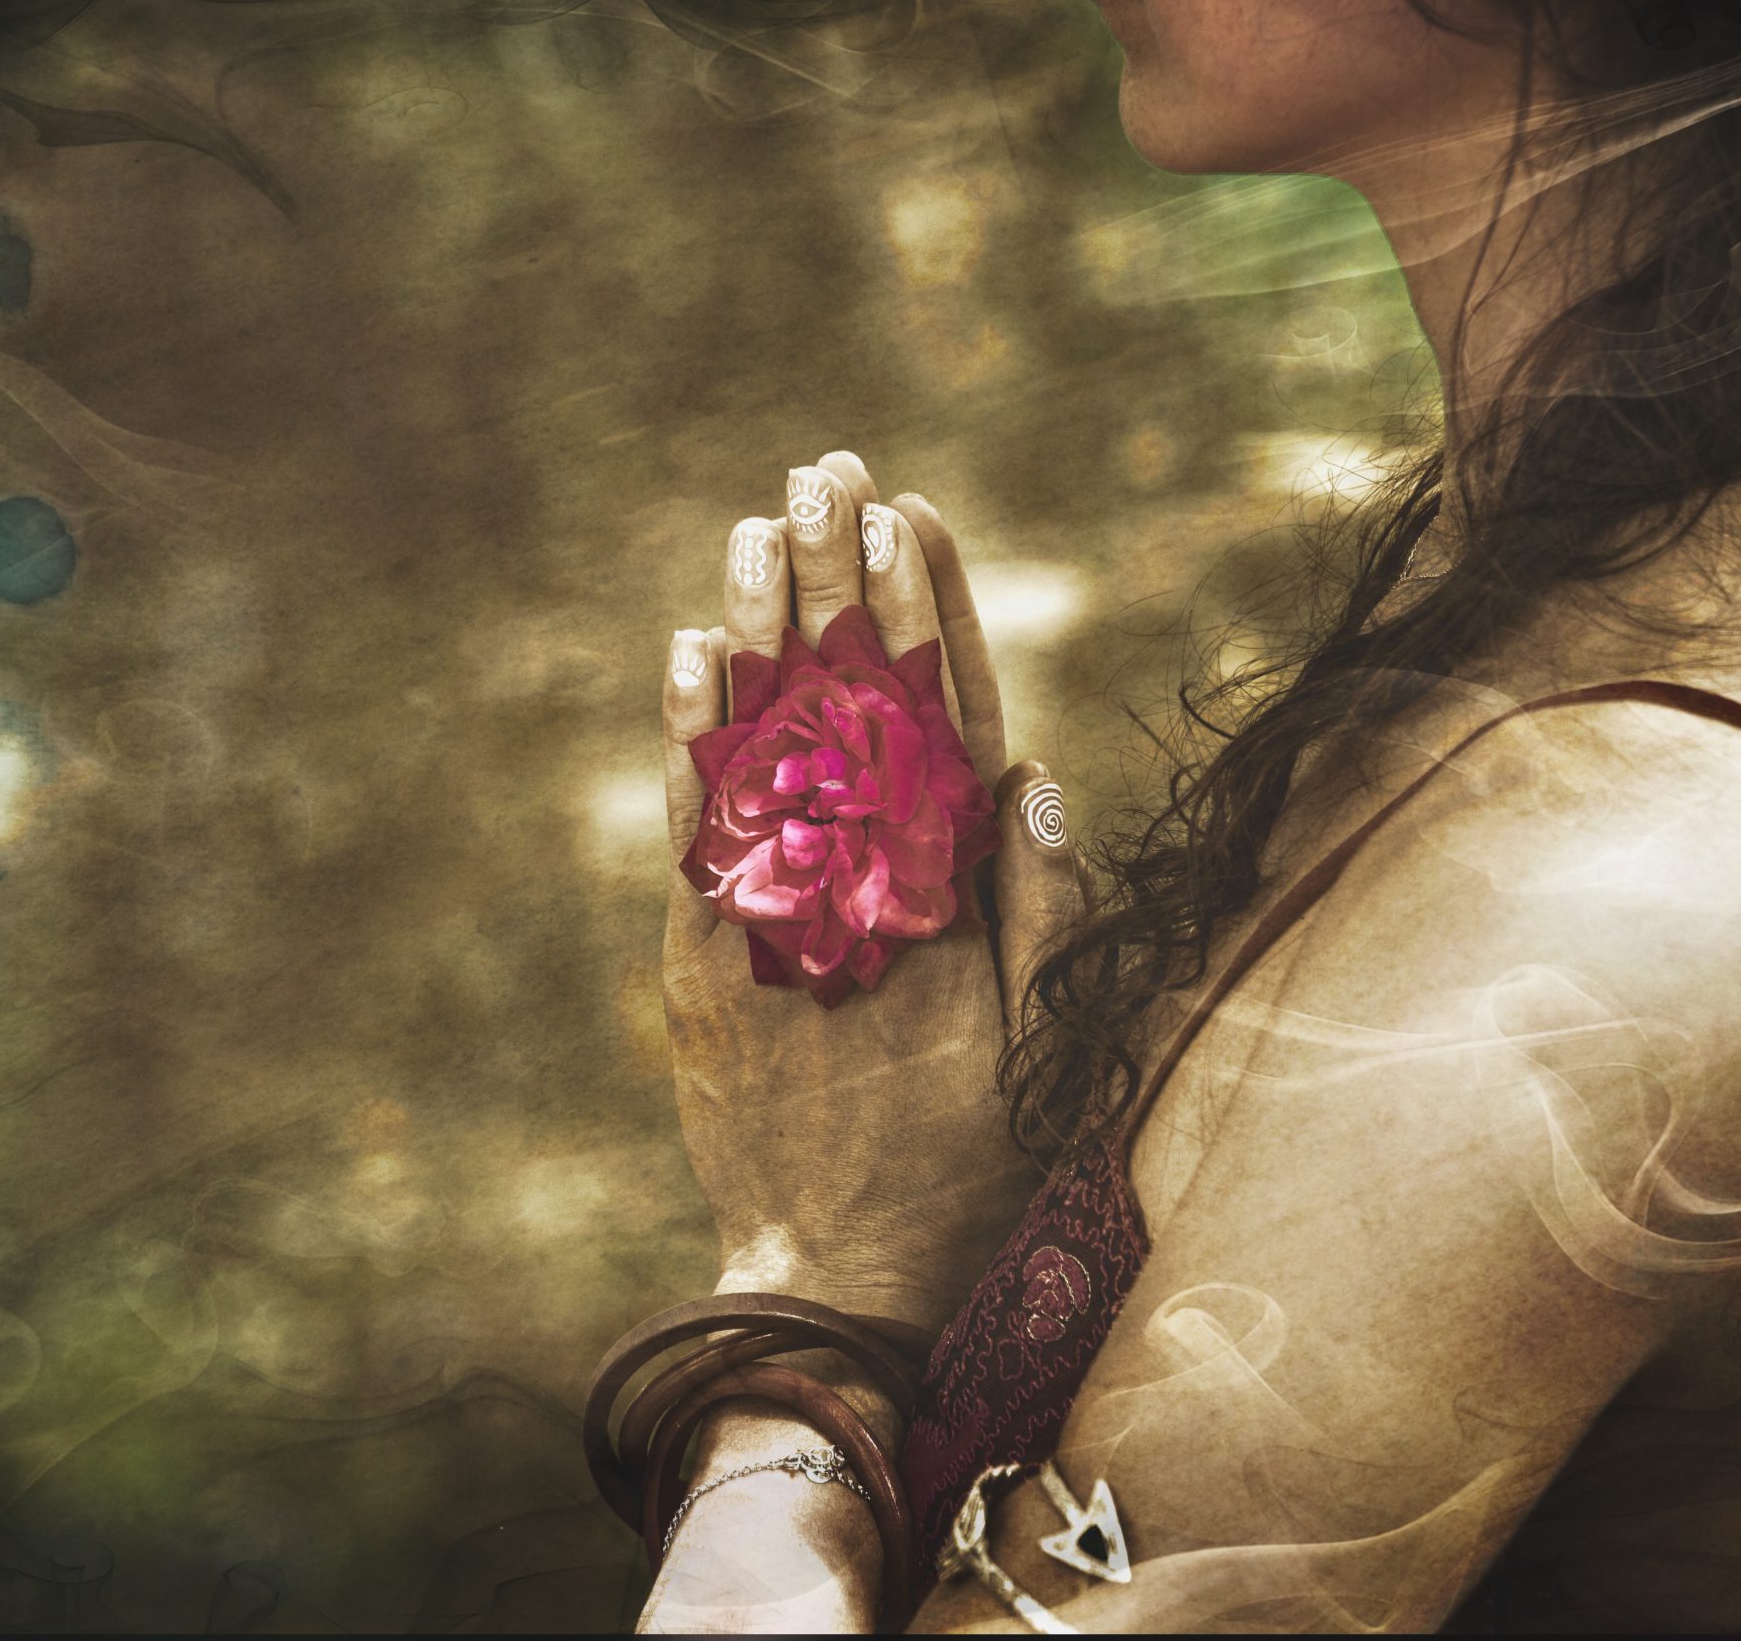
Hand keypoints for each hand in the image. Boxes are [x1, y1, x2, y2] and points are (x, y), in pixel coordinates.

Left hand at [658, 450, 1082, 1334]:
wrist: (838, 1271)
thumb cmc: (969, 1164)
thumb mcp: (1053, 1047)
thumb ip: (1047, 909)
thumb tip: (1036, 775)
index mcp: (952, 890)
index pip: (940, 714)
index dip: (925, 608)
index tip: (910, 513)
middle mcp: (858, 879)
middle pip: (846, 698)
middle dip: (836, 577)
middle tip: (826, 470)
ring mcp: (775, 909)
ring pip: (767, 737)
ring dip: (762, 623)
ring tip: (759, 521)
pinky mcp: (703, 950)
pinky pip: (693, 817)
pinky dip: (689, 731)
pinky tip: (687, 648)